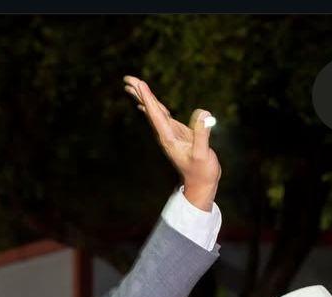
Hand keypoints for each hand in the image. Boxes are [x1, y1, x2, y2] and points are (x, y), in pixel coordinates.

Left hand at [124, 75, 220, 210]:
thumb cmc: (202, 171)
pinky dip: (153, 107)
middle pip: (149, 110)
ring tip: (133, 85)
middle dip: (139, 94)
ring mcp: (169, 134)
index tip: (138, 84)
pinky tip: (146, 104)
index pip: (155, 114)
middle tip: (127, 78)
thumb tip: (204, 114)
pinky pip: (162, 117)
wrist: (200, 184)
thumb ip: (202, 134)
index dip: (147, 98)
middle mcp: (165, 135)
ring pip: (154, 112)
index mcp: (168, 138)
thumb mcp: (203, 154)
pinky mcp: (176, 134)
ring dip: (143, 98)